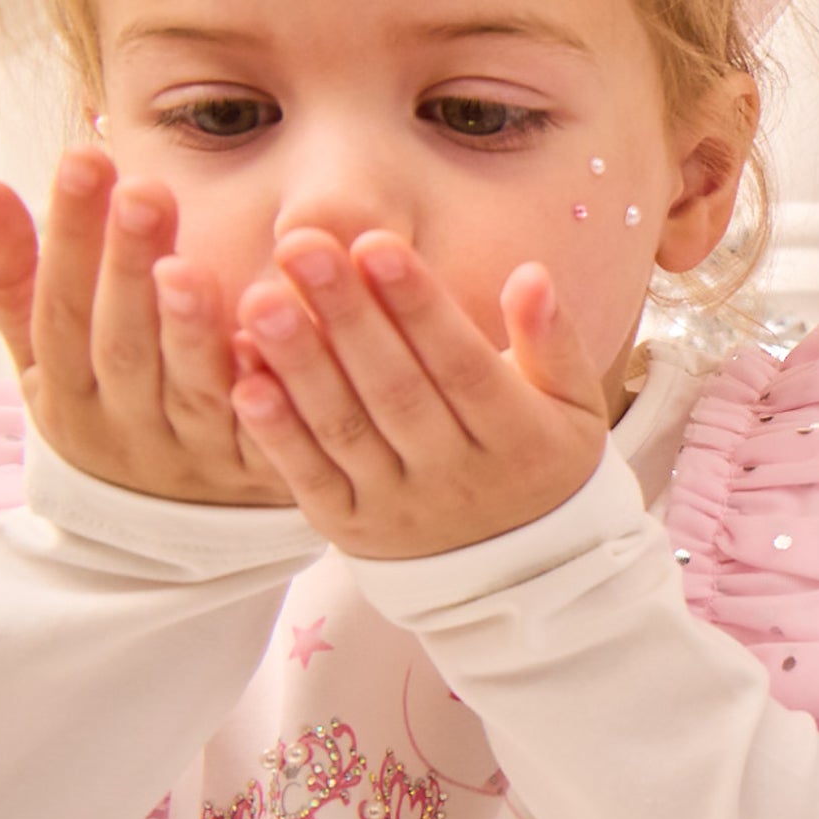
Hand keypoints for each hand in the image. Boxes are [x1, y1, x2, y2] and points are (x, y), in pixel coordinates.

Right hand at [0, 149, 289, 505]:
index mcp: (66, 390)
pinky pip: (261, 432)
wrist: (170, 529)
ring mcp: (191, 453)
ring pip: (188, 390)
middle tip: (144, 191)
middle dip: (127, 268)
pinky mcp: (256, 471)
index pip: (61, 308)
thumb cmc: (106, 404)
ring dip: (188, 330)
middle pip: (121, 344)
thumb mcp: (48, 356)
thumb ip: (13, 277)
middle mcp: (124, 425)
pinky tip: (271, 335)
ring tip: (188, 267)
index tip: (84, 157)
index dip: (69, 238)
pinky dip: (263, 386)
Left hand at [231, 230, 610, 558]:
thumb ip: (553, 340)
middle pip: (397, 390)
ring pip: (347, 430)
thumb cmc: (539, 459)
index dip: (420, 307)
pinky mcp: (351, 528)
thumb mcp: (572, 406)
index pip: (463, 365)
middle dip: (347, 316)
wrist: (520, 575)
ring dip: (300, 365)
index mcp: (519, 441)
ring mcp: (400, 507)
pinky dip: (276, 432)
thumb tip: (531, 274)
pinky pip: (310, 478)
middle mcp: (457, 478)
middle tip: (302, 247)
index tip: (376, 244)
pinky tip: (246, 381)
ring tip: (262, 299)